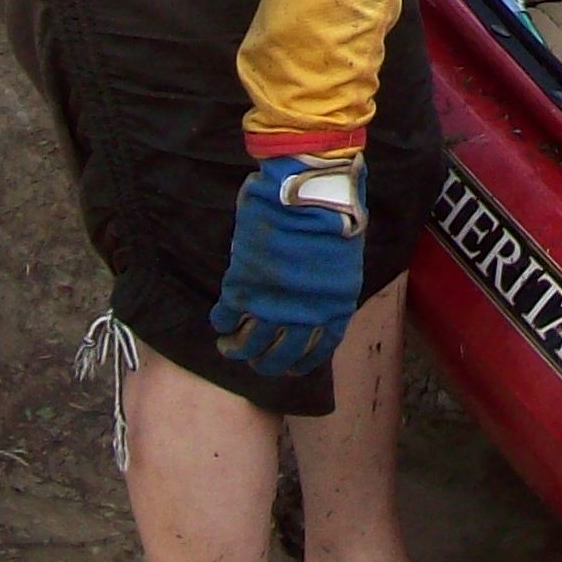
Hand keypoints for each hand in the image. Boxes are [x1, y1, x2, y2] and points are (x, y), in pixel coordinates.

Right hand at [211, 154, 366, 376]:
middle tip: (255, 362)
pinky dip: (221, 324)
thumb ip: (324, 290)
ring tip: (229, 347)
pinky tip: (220, 322)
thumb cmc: (334, 215)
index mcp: (335, 308)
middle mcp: (304, 315)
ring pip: (249, 344)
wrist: (312, 192)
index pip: (318, 350)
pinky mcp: (244, 288)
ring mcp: (272, 304)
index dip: (300, 363)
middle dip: (266, 363)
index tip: (289, 369)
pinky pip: (227, 318)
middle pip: (281, 356)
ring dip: (236, 349)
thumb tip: (311, 303)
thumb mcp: (341, 262)